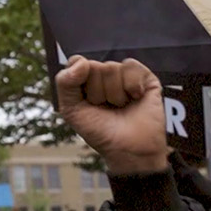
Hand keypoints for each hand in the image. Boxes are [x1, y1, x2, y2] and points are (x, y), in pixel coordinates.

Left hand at [55, 56, 167, 174]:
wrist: (129, 149)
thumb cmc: (99, 131)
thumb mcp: (71, 109)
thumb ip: (65, 83)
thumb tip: (82, 62)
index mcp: (85, 81)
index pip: (77, 62)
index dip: (79, 79)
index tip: (85, 99)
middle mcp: (104, 75)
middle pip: (94, 66)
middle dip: (97, 91)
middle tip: (106, 107)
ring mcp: (125, 76)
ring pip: (112, 67)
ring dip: (114, 93)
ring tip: (121, 106)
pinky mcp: (145, 77)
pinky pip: (131, 66)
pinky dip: (131, 86)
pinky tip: (136, 98)